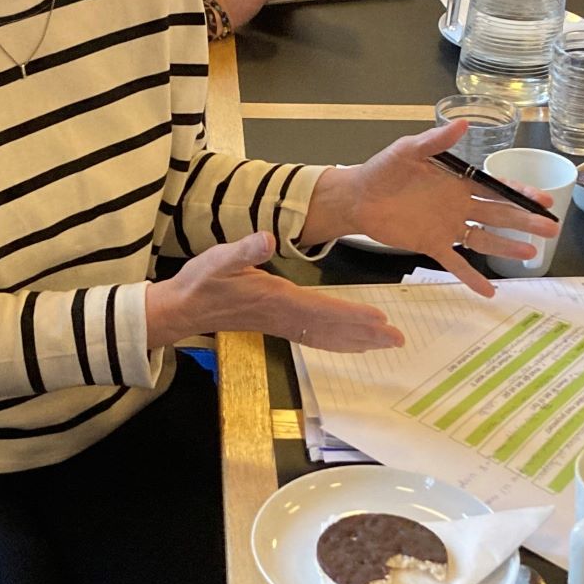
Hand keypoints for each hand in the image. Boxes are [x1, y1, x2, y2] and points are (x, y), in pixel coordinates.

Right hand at [146, 231, 404, 351]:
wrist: (184, 308)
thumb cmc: (202, 281)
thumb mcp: (218, 258)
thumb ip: (242, 249)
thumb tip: (265, 238)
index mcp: (276, 299)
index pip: (322, 309)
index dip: (352, 315)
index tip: (380, 320)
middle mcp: (284, 316)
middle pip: (332, 328)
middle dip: (366, 334)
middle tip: (399, 340)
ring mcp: (282, 324)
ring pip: (327, 336)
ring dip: (358, 341)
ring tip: (386, 344)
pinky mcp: (279, 325)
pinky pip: (315, 338)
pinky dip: (338, 342)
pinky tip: (353, 345)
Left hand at [303, 123, 561, 297]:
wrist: (358, 196)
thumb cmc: (384, 170)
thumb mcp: (409, 149)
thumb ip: (436, 141)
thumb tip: (463, 124)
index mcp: (458, 182)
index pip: (496, 188)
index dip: (521, 194)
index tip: (544, 200)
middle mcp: (458, 206)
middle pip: (499, 215)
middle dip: (525, 221)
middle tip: (551, 228)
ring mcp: (447, 227)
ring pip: (484, 238)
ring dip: (507, 246)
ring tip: (532, 254)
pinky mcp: (431, 244)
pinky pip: (455, 262)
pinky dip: (471, 277)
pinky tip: (489, 292)